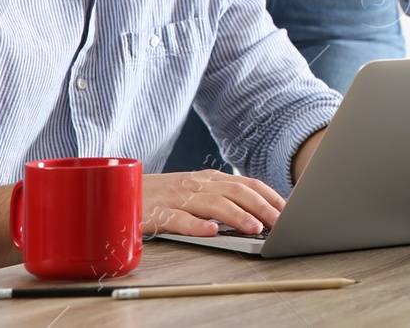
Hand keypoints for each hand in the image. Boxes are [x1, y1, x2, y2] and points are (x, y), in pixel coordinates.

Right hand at [141, 169, 285, 236]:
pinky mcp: (158, 214)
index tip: (289, 209)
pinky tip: (211, 232)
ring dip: (236, 216)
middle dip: (261, 206)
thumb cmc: (163, 196)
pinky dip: (197, 225)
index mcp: (208, 178)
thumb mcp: (196, 191)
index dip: (269, 195)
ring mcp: (177, 198)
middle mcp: (196, 184)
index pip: (246, 183)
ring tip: (254, 228)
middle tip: (280, 222)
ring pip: (213, 204)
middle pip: (236, 191)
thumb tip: (258, 211)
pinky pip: (179, 219)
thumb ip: (222, 197)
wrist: (120, 194)